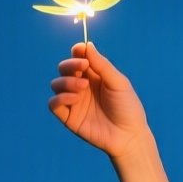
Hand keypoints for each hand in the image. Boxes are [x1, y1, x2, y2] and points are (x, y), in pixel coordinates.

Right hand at [48, 42, 149, 160]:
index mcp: (95, 75)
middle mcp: (82, 86)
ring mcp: (74, 101)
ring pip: (56, 84)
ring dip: (66, 81)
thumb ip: (102, 65)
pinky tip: (75, 98)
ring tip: (82, 87)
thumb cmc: (128, 108)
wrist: (129, 136)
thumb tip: (87, 45)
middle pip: (64, 68)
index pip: (78, 58)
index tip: (81, 51)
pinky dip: (60, 98)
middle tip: (82, 67)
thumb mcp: (118, 83)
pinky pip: (53, 104)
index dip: (77, 52)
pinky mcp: (69, 117)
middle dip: (69, 65)